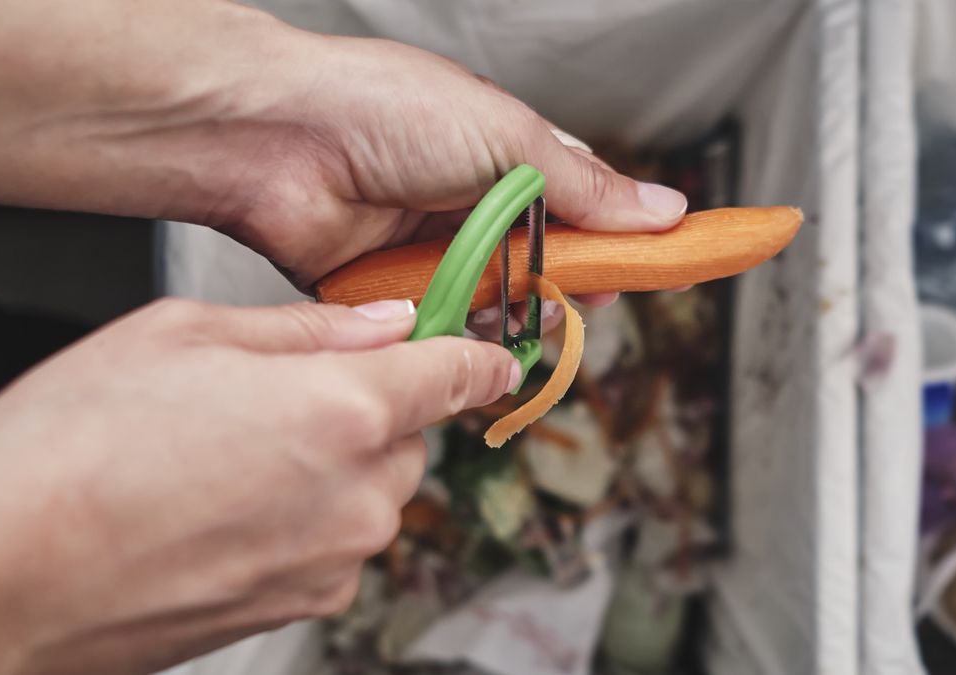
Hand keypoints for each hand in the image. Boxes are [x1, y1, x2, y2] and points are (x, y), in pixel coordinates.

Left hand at [0, 0, 687, 293]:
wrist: (278, 136)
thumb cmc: (385, 107)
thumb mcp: (508, 138)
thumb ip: (587, 187)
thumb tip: (664, 210)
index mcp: (510, 163)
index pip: (590, 213)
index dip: (630, 245)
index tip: (677, 270)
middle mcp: (475, 211)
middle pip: (547, 272)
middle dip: (570, 291)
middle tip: (587, 301)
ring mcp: (434, 255)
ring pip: (498, 309)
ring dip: (516, 318)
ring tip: (525, 314)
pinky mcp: (391, 295)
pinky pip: (442, 328)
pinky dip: (460, 333)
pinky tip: (471, 331)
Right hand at [0, 298, 515, 674]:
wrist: (0, 574)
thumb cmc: (69, 452)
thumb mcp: (183, 334)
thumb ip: (307, 328)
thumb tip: (382, 324)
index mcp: (344, 409)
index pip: (457, 374)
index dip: (477, 355)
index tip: (489, 351)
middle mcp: (357, 494)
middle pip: (409, 436)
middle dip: (368, 410)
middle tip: (279, 397)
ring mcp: (333, 560)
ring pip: (372, 493)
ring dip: (331, 468)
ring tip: (227, 456)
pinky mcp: (301, 605)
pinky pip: (334, 545)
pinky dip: (304, 519)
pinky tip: (222, 506)